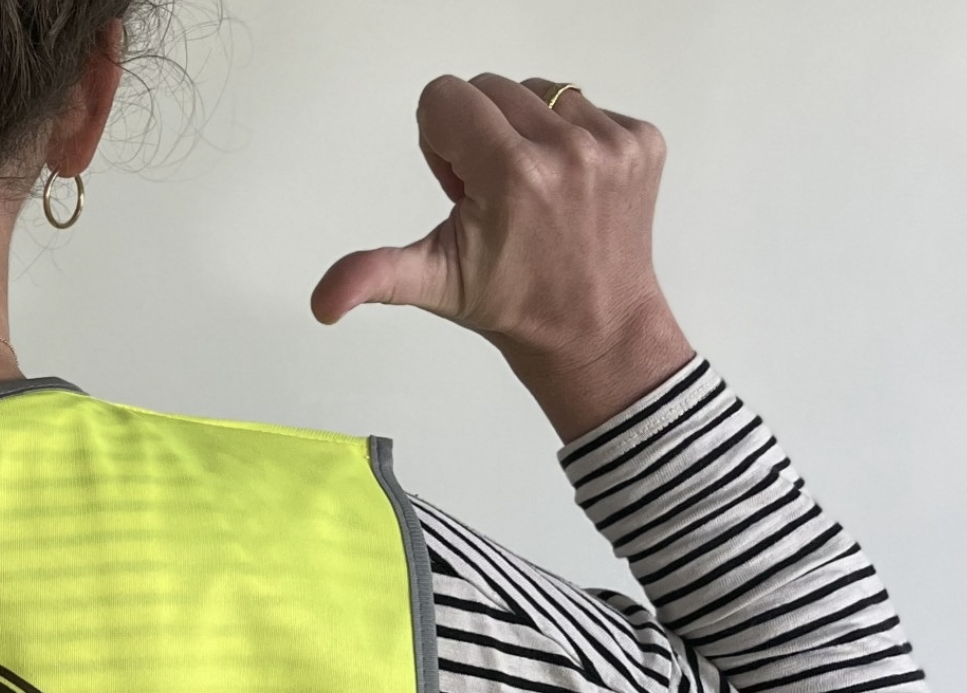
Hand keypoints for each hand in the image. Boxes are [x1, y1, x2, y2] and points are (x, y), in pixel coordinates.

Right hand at [312, 74, 694, 442]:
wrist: (596, 329)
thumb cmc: (513, 304)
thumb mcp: (433, 284)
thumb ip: (373, 275)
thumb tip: (324, 301)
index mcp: (511, 174)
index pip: (446, 97)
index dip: (441, 144)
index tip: (463, 192)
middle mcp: (566, 148)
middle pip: (488, 90)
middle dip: (478, 137)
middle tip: (493, 198)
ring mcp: (611, 143)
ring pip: (536, 93)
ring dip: (523, 133)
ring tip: (531, 193)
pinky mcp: (642, 141)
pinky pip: (585, 105)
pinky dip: (568, 139)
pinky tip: (566, 189)